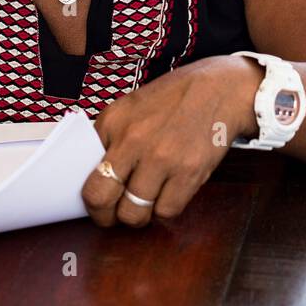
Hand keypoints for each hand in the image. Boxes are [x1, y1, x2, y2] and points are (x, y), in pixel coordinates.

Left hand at [81, 55, 262, 227]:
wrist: (220, 88)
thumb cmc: (174, 99)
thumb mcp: (132, 107)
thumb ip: (111, 138)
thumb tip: (94, 176)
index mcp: (113, 122)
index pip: (84, 173)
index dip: (89, 193)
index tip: (98, 199)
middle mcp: (133, 140)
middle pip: (100, 198)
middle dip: (104, 216)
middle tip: (112, 216)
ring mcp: (162, 158)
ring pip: (133, 213)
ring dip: (138, 216)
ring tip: (144, 205)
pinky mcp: (189, 172)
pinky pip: (166, 211)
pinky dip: (165, 209)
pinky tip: (168, 194)